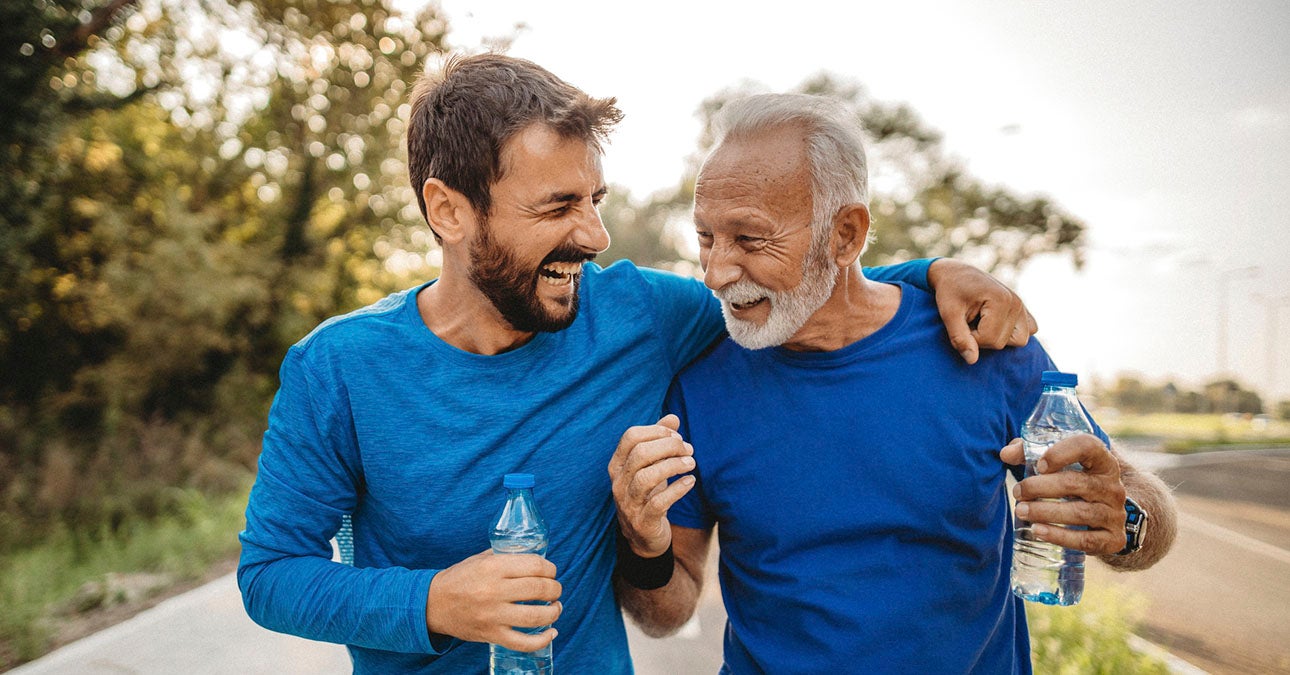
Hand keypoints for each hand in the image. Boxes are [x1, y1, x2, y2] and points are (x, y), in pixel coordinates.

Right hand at [425, 550, 561, 650]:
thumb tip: (535, 556)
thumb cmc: (460, 579)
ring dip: (554, 612)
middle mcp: (494, 591)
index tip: (552, 572)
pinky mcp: (492, 635)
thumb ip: (506, 556)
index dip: (550, 568)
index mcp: (493, 567)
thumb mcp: (481, 559)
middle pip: (539, 589)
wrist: (433, 604)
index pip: (535, 565)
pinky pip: (523, 643)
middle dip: (555, 589)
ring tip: (555, 608)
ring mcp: (493, 615)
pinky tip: (551, 633)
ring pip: (536, 616)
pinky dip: (542, 640)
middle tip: (555, 589)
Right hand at [608, 414, 696, 557]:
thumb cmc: (648, 494)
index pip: (631, 437)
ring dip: (673, 466)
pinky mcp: (643, 522)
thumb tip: (673, 417)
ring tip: (691, 463)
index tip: (676, 436)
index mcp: (617, 465)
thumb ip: (659, 441)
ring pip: (646, 477)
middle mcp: (618, 483)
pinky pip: (658, 503)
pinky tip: (690, 481)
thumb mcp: (651, 466)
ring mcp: (628, 503)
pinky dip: (677, 489)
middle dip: (668, 447)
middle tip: (688, 449)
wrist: (643, 537)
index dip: (656, 431)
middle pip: (640, 454)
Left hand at [927, 259, 1036, 363]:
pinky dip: (1012, 332)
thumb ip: (959, 338)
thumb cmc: (950, 292)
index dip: (970, 338)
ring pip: (1019, 341)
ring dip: (996, 337)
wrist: (955, 274)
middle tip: (969, 321)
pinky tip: (995, 323)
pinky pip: (1028, 331)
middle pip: (1002, 343)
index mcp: (1001, 300)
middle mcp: (1016, 302)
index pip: (990, 340)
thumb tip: (972, 361)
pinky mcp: (1023, 310)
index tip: (961, 322)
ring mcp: (1022, 306)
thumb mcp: (948, 314)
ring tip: (981, 322)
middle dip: (981, 338)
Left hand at [1001, 434, 1127, 555]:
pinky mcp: (1113, 540)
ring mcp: (1116, 515)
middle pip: (1076, 483)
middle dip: (1040, 487)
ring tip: (1020, 510)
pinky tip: (1037, 531)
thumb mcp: (1058, 464)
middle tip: (1017, 492)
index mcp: (1102, 462)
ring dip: (1045, 511)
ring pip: (1080, 513)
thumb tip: (1005, 454)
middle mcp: (1113, 486)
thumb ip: (1030, 453)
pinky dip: (1060, 536)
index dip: (1062, 453)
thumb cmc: (1073, 483)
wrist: (1104, 518)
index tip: (1038, 465)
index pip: (1088, 446)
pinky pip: (1087, 540)